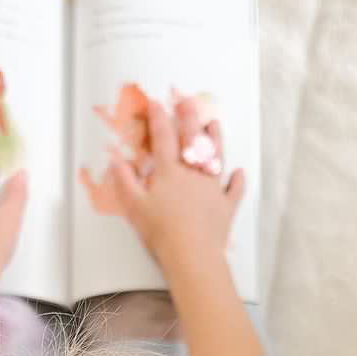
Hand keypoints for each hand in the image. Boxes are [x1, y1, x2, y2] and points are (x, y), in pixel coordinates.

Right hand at [109, 98, 245, 278]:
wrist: (192, 255)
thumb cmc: (161, 232)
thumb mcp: (134, 206)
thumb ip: (125, 181)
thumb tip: (116, 159)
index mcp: (169, 172)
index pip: (163, 138)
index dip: (158, 118)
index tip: (156, 103)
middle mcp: (193, 174)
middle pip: (192, 140)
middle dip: (189, 118)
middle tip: (187, 100)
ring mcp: (213, 189)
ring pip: (216, 158)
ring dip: (216, 140)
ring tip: (215, 124)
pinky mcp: (226, 207)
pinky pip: (234, 190)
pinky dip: (238, 181)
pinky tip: (240, 173)